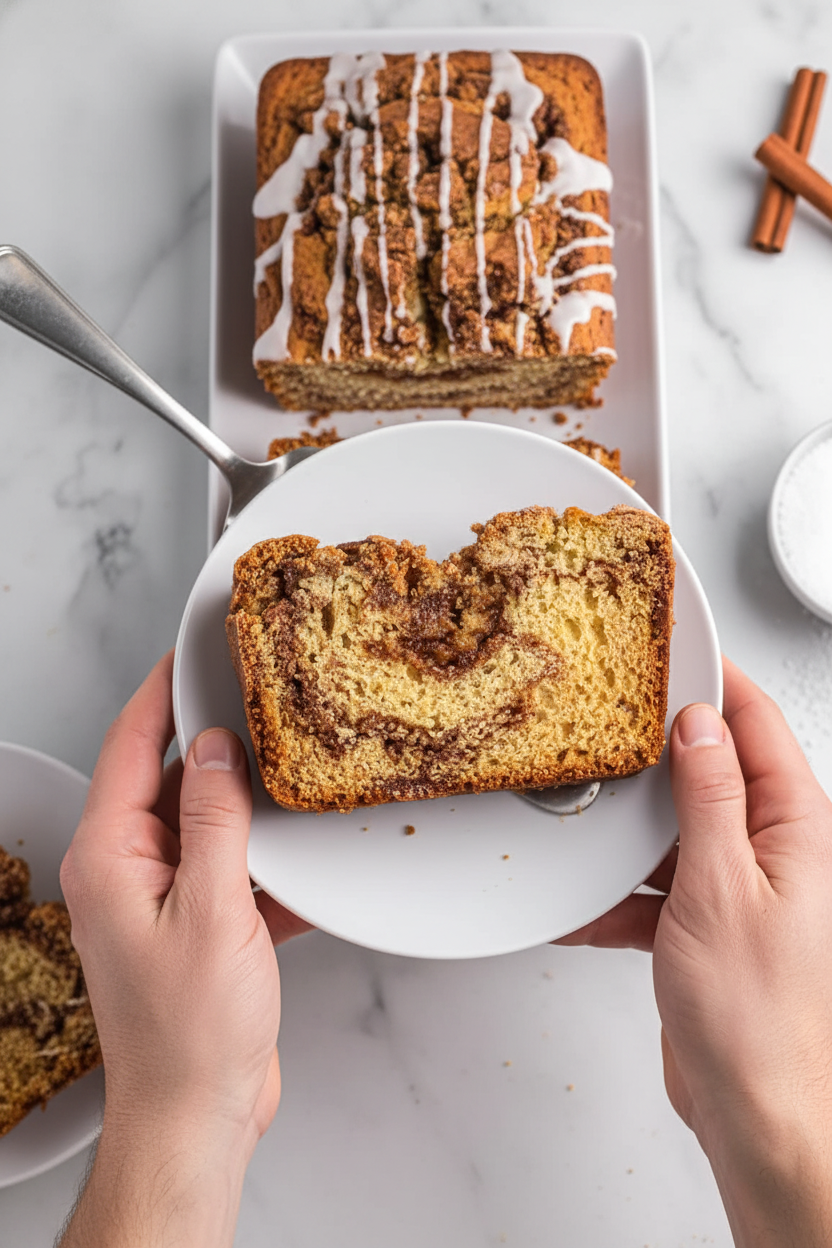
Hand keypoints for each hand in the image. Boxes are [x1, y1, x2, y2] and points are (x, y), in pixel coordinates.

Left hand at [59, 651, 310, 1247]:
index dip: (161, 693)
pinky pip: (232, 867)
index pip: (131, 746)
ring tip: (293, 767)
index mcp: (110, 857)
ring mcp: (163, 897)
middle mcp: (128, 869)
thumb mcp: (212, 912)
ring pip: (207, 821)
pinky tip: (306, 855)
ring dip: (248, 803)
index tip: (192, 653)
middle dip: (217, 742)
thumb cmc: (188, 1034)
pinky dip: (266, 859)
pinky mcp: (199, 924)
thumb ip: (215, 822)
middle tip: (262, 701)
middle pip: (171, 777)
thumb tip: (219, 750)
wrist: (196, 1117)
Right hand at [557, 658, 831, 1246]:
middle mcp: (774, 852)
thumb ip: (711, 798)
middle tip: (614, 723)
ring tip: (592, 820)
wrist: (757, 1115)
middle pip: (714, 770)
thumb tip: (700, 725)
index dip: (716, 680)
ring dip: (634, 831)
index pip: (757, 723)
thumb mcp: (721, 888)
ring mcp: (739, 889)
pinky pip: (657, 888)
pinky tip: (586, 907)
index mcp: (797, 828)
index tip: (675, 646)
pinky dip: (620, 896)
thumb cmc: (758, 1020)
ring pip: (679, 828)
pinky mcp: (706, 926)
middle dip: (661, 751)